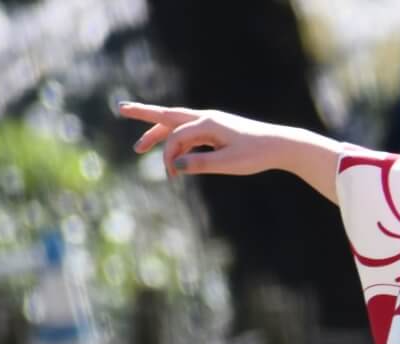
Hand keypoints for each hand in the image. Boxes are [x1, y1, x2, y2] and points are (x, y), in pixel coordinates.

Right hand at [117, 102, 338, 200]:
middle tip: (119, 109)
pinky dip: (177, 143)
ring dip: (157, 135)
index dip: (167, 156)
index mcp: (208, 123)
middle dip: (144, 115)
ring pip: (177, 126)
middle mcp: (206, 118)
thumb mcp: (229, 163)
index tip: (172, 178)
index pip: (176, 137)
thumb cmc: (256, 154)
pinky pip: (189, 135)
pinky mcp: (216, 132)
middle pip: (168, 116)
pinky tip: (172, 157)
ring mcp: (210, 123)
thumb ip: (200, 164)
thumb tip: (175, 167)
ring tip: (138, 147)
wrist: (280, 145)